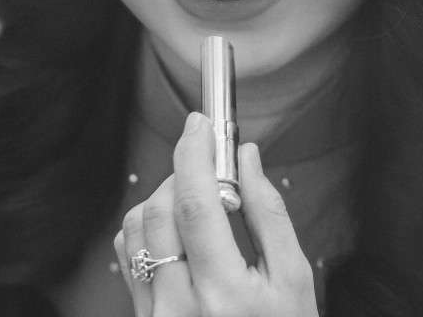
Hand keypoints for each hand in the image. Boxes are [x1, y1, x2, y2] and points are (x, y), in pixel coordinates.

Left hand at [113, 112, 318, 316]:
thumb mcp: (293, 279)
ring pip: (135, 229)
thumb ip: (269, 214)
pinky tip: (177, 228)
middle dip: (182, 172)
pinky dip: (148, 227)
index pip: (196, 203)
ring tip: (199, 202)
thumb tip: (247, 157)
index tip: (200, 124)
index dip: (194, 153)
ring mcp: (155, 316)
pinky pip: (129, 256)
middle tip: (212, 166)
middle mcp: (179, 306)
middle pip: (159, 210)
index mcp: (225, 293)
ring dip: (163, 198)